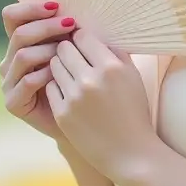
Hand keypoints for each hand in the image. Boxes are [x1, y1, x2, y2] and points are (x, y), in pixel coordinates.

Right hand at [0, 1, 76, 141]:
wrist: (86, 121)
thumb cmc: (85, 81)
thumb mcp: (81, 50)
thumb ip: (75, 30)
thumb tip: (87, 4)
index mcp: (22, 43)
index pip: (13, 16)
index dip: (30, 7)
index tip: (57, 6)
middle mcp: (10, 60)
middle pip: (19, 33)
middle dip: (46, 26)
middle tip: (71, 24)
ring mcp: (9, 81)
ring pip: (23, 55)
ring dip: (49, 50)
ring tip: (71, 53)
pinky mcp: (13, 102)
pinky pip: (27, 82)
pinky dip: (46, 75)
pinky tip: (65, 75)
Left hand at [45, 24, 156, 185]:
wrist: (131, 153)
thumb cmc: (134, 112)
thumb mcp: (132, 77)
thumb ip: (114, 52)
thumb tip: (93, 33)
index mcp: (111, 67)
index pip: (82, 36)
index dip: (80, 37)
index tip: (82, 42)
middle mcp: (91, 80)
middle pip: (63, 48)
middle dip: (67, 50)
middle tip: (73, 56)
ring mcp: (74, 98)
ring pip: (54, 66)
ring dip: (60, 67)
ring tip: (72, 75)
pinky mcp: (62, 114)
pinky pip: (50, 87)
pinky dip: (58, 87)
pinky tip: (69, 93)